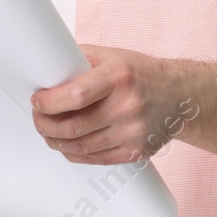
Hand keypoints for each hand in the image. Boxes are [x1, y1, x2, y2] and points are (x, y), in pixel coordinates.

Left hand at [29, 44, 189, 165]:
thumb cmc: (140, 74)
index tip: (38, 101)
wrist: (179, 96)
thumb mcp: (111, 56)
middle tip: (38, 117)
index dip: (50, 102)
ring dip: (56, 141)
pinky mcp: (135, 152)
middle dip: (45, 124)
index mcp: (119, 76)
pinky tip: (67, 144)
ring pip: (81, 148)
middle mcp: (127, 106)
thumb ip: (78, 61)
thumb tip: (46, 72)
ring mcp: (133, 132)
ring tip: (48, 131)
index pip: (76, 95)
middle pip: (74, 127)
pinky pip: (95, 160)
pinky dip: (74, 154)